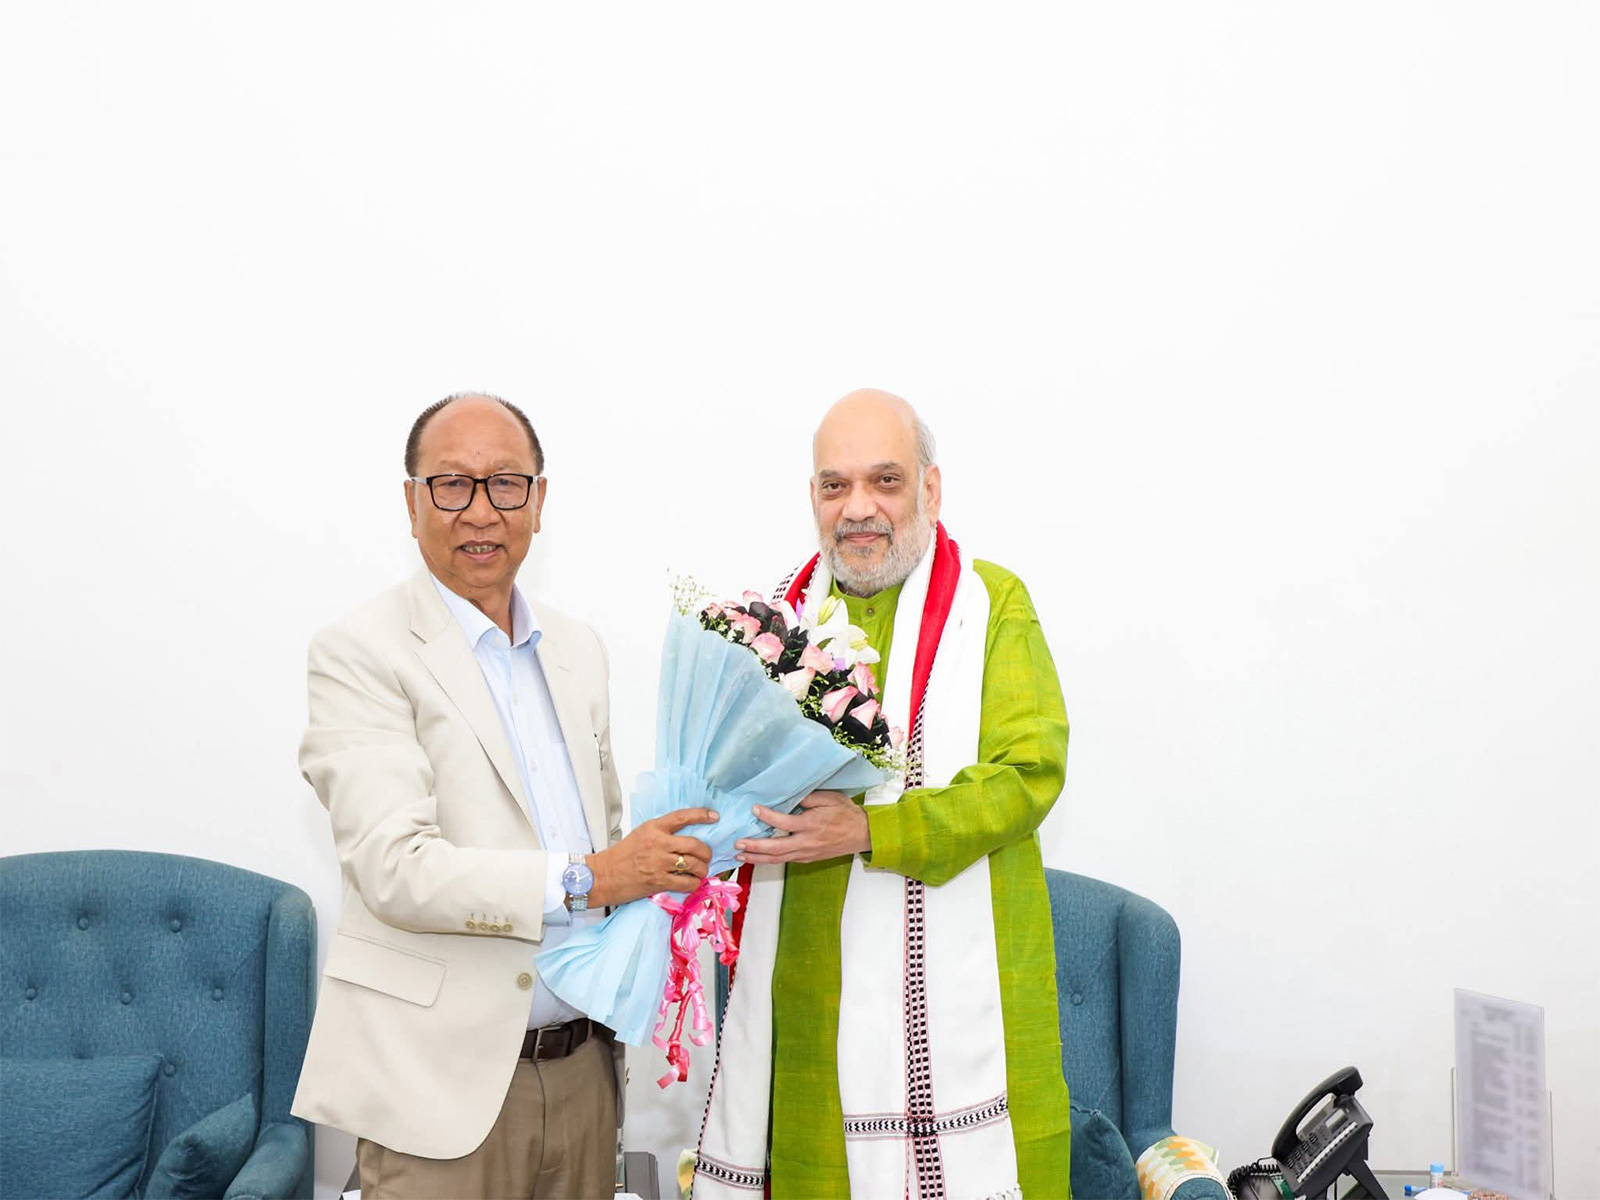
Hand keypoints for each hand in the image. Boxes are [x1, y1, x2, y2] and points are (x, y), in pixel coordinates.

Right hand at [588, 807, 712, 906]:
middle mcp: (658, 843)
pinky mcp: (658, 881)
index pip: (682, 817)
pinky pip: (686, 882)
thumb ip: (661, 834)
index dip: (701, 815)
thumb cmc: (621, 856)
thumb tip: (685, 838)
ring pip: (693, 864)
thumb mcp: (641, 835)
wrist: (603, 876)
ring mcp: (659, 863)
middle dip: (706, 852)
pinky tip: (692, 882)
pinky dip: (694, 883)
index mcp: (653, 828)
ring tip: (700, 871)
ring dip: (702, 869)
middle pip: (694, 844)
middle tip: (706, 856)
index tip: (714, 816)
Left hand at [734, 791, 869, 865]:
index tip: (754, 809)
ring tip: (740, 856)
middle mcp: (806, 842)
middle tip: (738, 843)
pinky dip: (770, 860)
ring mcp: (806, 853)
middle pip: (775, 848)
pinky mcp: (808, 858)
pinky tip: (758, 858)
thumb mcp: (829, 798)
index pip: (784, 822)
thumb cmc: (846, 813)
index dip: (767, 816)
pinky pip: (785, 861)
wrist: (863, 834)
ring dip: (758, 858)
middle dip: (754, 846)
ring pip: (778, 859)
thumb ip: (808, 798)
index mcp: (811, 825)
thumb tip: (789, 796)